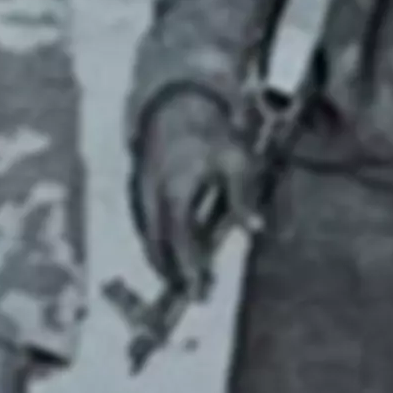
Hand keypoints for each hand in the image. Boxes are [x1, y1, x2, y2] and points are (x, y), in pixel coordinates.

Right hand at [131, 89, 257, 301]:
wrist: (179, 99)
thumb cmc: (212, 131)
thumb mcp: (237, 161)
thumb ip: (243, 197)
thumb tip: (255, 231)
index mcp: (175, 188)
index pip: (178, 238)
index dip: (187, 267)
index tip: (198, 289)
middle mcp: (152, 192)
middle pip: (156, 243)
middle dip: (172, 271)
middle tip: (194, 293)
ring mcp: (140, 187)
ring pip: (146, 233)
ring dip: (162, 258)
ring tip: (184, 278)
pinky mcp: (136, 183)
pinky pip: (142, 220)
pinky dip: (155, 239)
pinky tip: (170, 250)